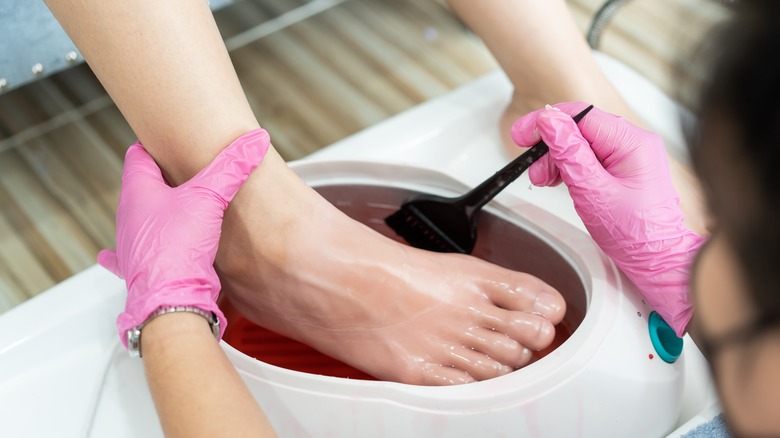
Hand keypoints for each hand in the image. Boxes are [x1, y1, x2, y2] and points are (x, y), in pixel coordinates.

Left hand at [99, 129, 269, 347]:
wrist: (171, 299)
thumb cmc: (179, 248)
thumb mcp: (211, 197)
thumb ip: (232, 168)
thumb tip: (254, 142)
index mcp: (138, 192)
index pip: (138, 155)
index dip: (154, 146)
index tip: (167, 140)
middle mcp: (129, 217)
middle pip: (142, 186)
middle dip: (161, 178)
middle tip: (179, 170)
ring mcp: (133, 245)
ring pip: (142, 219)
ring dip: (156, 211)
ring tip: (176, 205)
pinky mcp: (142, 270)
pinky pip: (139, 254)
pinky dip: (144, 248)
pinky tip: (144, 250)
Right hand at [511, 103, 703, 335]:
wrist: (657, 261)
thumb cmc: (635, 234)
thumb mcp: (592, 191)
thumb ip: (569, 153)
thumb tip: (548, 121)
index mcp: (633, 143)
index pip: (581, 115)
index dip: (546, 122)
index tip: (522, 134)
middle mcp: (634, 143)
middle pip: (580, 128)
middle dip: (550, 147)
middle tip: (534, 170)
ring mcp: (630, 156)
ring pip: (581, 143)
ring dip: (557, 158)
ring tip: (544, 180)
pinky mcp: (623, 169)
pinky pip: (590, 157)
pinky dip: (569, 167)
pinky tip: (559, 180)